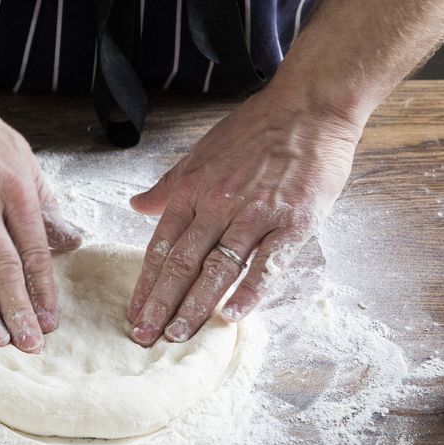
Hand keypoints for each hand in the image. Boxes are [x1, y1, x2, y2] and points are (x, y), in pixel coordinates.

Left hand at [127, 81, 364, 344]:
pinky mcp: (292, 222)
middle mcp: (218, 205)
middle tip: (145, 337)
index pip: (162, 246)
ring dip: (195, 306)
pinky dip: (249, 292)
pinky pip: (266, 264)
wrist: (309, 107)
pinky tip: (232, 316)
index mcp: (193, 190)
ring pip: (218, 268)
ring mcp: (255, 215)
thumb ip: (170, 185)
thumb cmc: (256, 128)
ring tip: (178, 336)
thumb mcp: (201, 151)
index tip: (135, 314)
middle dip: (161, 304)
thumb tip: (136, 205)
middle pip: (183, 264)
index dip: (147, 284)